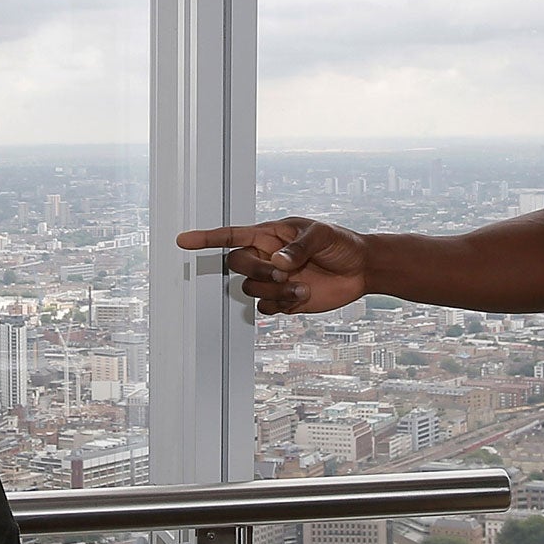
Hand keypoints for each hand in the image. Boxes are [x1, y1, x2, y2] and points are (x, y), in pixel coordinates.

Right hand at [177, 218, 371, 314]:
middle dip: (255, 271)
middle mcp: (265, 257)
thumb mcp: (321, 235)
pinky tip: (301, 297)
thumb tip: (278, 262)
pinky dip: (280, 306)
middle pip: (236, 264)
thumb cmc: (340, 243)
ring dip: (274, 291)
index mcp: (269, 235)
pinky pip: (264, 309)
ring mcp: (272, 280)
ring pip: (249, 289)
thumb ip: (298, 247)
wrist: (360, 270)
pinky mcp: (282, 301)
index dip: (206, 239)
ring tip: (301, 288)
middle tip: (282, 273)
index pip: (230, 235)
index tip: (183, 241)